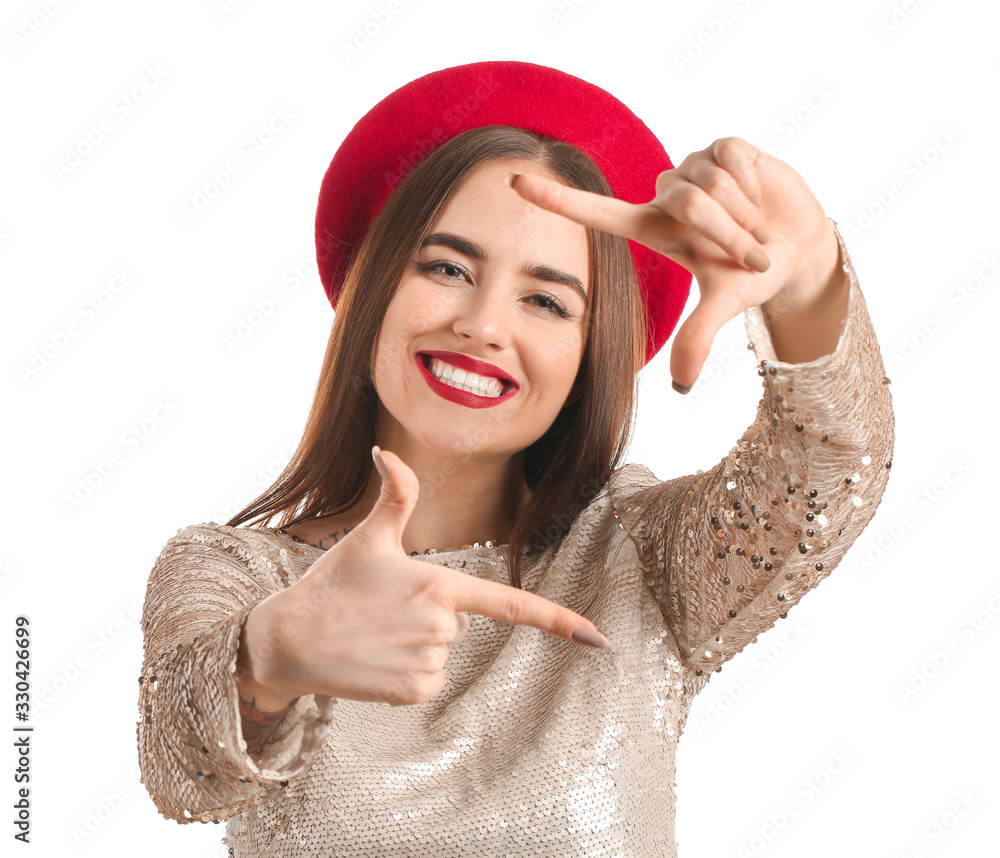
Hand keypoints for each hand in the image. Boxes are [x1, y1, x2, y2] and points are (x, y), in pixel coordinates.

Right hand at [241, 447, 609, 708]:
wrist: (286, 642)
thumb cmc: (331, 584)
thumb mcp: (367, 537)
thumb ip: (394, 495)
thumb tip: (386, 451)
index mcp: (440, 585)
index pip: (510, 604)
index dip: (557, 620)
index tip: (597, 639)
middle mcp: (441, 627)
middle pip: (458, 621)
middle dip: (429, 614)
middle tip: (383, 608)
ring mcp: (427, 663)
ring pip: (443, 651)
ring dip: (415, 644)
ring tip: (373, 633)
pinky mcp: (410, 693)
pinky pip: (427, 680)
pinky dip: (405, 673)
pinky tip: (374, 660)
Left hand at [507, 137, 831, 388]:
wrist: (798, 247)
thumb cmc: (751, 275)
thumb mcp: (726, 304)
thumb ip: (699, 336)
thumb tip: (680, 388)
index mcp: (652, 228)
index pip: (596, 211)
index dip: (556, 201)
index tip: (512, 184)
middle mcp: (666, 195)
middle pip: (686, 201)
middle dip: (726, 233)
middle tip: (750, 255)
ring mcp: (695, 167)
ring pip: (711, 183)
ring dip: (745, 216)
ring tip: (758, 229)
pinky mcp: (726, 147)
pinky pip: (734, 159)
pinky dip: (756, 185)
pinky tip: (763, 196)